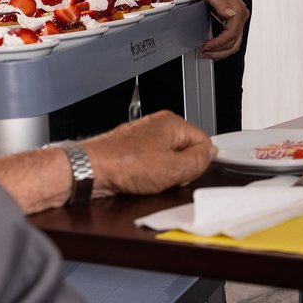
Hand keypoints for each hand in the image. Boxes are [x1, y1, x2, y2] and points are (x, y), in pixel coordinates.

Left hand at [83, 111, 215, 196]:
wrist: (91, 170)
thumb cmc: (123, 165)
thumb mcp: (173, 169)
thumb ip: (199, 160)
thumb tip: (211, 154)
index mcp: (172, 123)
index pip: (204, 141)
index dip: (199, 162)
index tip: (188, 173)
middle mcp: (158, 125)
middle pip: (186, 150)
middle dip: (182, 168)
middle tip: (168, 178)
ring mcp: (144, 136)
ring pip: (169, 158)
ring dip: (165, 172)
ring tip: (151, 179)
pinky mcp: (133, 148)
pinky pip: (152, 162)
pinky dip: (150, 173)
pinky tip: (141, 180)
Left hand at [195, 0, 248, 59]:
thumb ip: (219, 2)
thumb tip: (229, 14)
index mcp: (237, 9)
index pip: (231, 33)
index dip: (218, 43)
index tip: (207, 46)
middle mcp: (241, 14)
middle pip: (234, 41)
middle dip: (220, 50)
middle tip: (205, 53)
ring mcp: (238, 17)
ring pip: (235, 42)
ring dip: (223, 51)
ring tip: (209, 53)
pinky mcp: (234, 20)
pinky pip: (233, 37)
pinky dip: (225, 45)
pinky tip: (215, 48)